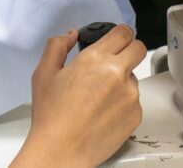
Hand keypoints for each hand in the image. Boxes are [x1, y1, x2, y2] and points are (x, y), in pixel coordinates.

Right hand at [11, 26, 145, 167]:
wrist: (61, 151)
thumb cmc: (51, 116)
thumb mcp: (44, 74)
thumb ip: (57, 46)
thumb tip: (70, 35)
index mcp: (96, 58)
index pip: (123, 32)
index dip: (121, 34)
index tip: (117, 39)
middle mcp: (117, 73)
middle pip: (138, 48)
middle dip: (129, 50)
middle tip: (115, 61)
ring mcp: (130, 94)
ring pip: (134, 77)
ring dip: (123, 80)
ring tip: (99, 97)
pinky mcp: (136, 114)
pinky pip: (135, 100)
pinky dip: (123, 103)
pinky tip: (104, 113)